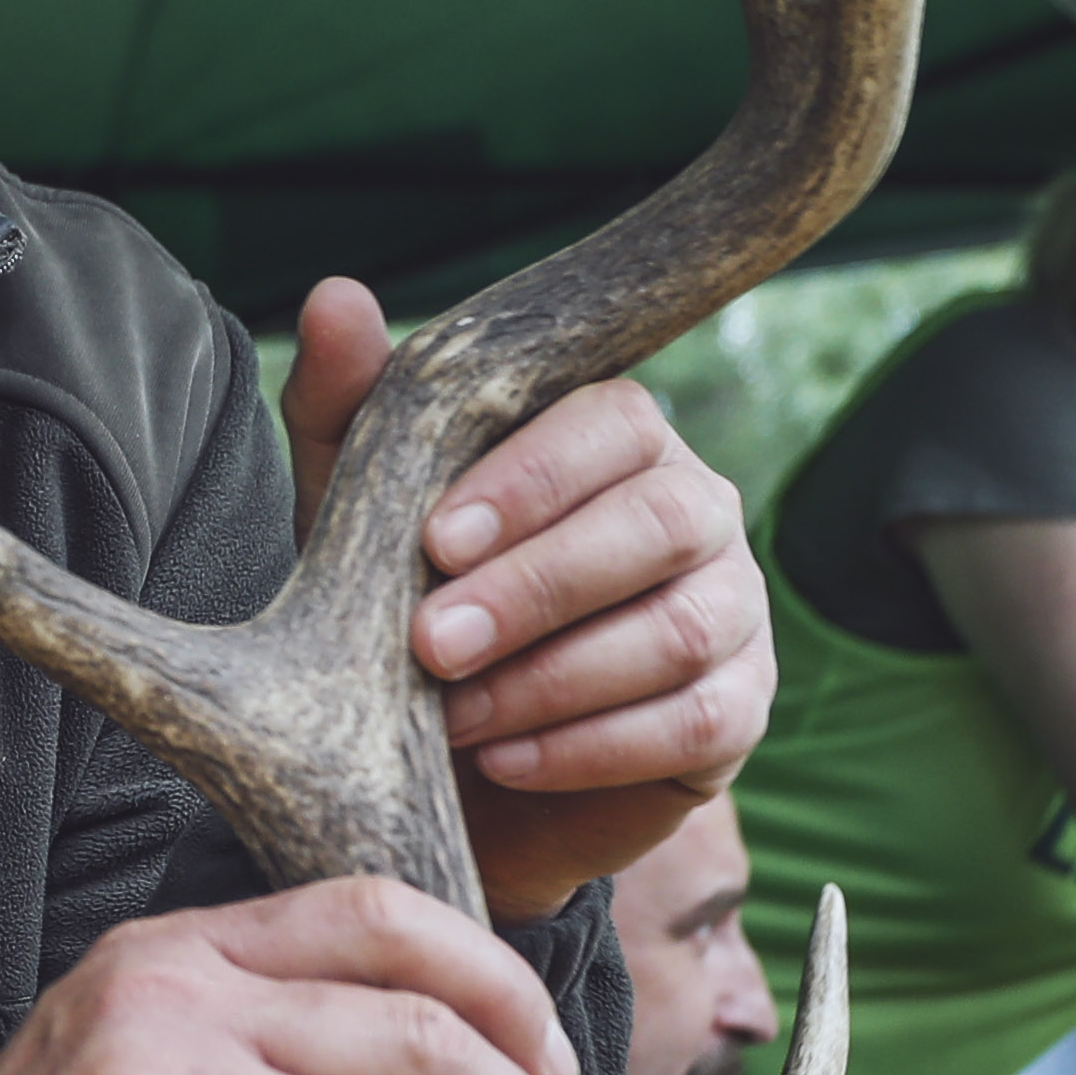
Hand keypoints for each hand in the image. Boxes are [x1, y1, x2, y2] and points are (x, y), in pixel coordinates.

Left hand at [282, 278, 771, 921]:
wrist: (458, 779)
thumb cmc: (418, 616)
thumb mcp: (363, 521)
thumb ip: (350, 412)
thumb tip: (336, 295)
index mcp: (618, 442)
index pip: (616, 421)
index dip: (533, 478)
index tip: (436, 540)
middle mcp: (697, 511)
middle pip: (661, 520)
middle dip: (538, 586)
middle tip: (432, 645)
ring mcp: (733, 612)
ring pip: (681, 627)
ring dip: (555, 678)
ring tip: (455, 718)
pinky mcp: (739, 711)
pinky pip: (696, 722)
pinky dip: (592, 746)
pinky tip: (508, 759)